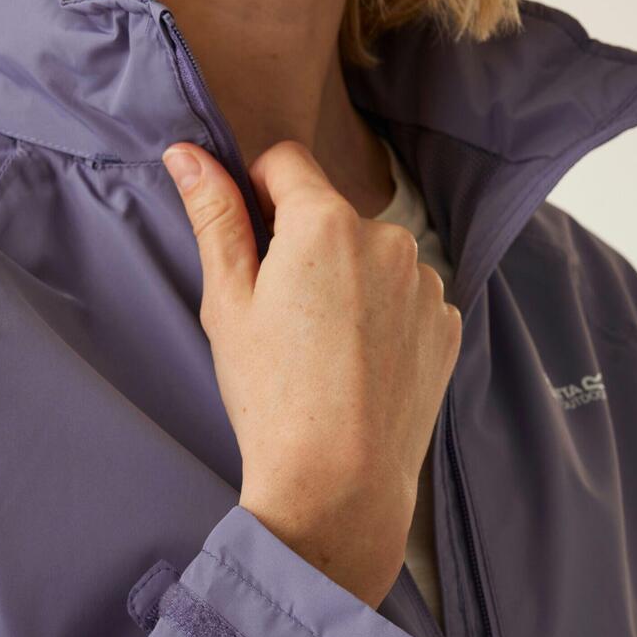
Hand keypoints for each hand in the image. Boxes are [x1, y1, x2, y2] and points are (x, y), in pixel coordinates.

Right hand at [162, 140, 460, 608]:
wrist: (340, 483)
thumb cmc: (272, 396)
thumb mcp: (227, 303)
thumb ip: (215, 216)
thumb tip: (188, 152)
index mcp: (327, 223)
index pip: (287, 163)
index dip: (259, 192)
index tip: (252, 241)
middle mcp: (390, 240)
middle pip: (334, 216)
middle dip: (306, 246)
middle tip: (285, 316)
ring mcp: (427, 285)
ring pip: (374, 258)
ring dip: (351, 279)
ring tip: (326, 349)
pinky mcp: (448, 325)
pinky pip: (409, 298)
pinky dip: (386, 315)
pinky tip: (362, 364)